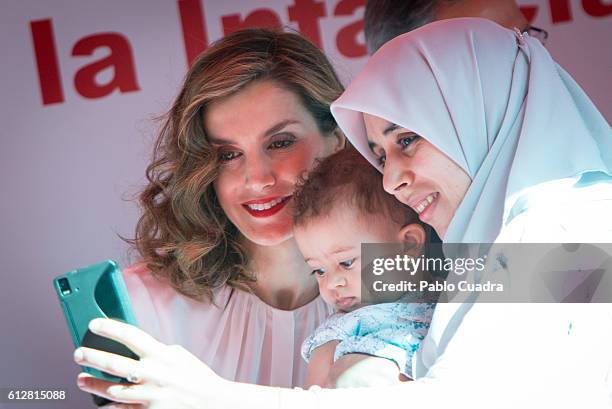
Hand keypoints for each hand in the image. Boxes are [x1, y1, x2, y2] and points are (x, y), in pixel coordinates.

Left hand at [74, 318, 227, 408]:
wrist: (213, 403)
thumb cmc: (197, 378)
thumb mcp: (180, 356)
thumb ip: (158, 351)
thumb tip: (139, 348)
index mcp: (162, 355)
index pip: (130, 336)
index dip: (109, 328)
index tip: (94, 325)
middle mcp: (153, 374)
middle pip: (114, 363)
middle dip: (92, 357)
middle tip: (78, 353)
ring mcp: (150, 395)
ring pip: (112, 389)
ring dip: (93, 384)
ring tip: (81, 379)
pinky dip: (109, 406)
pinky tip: (100, 403)